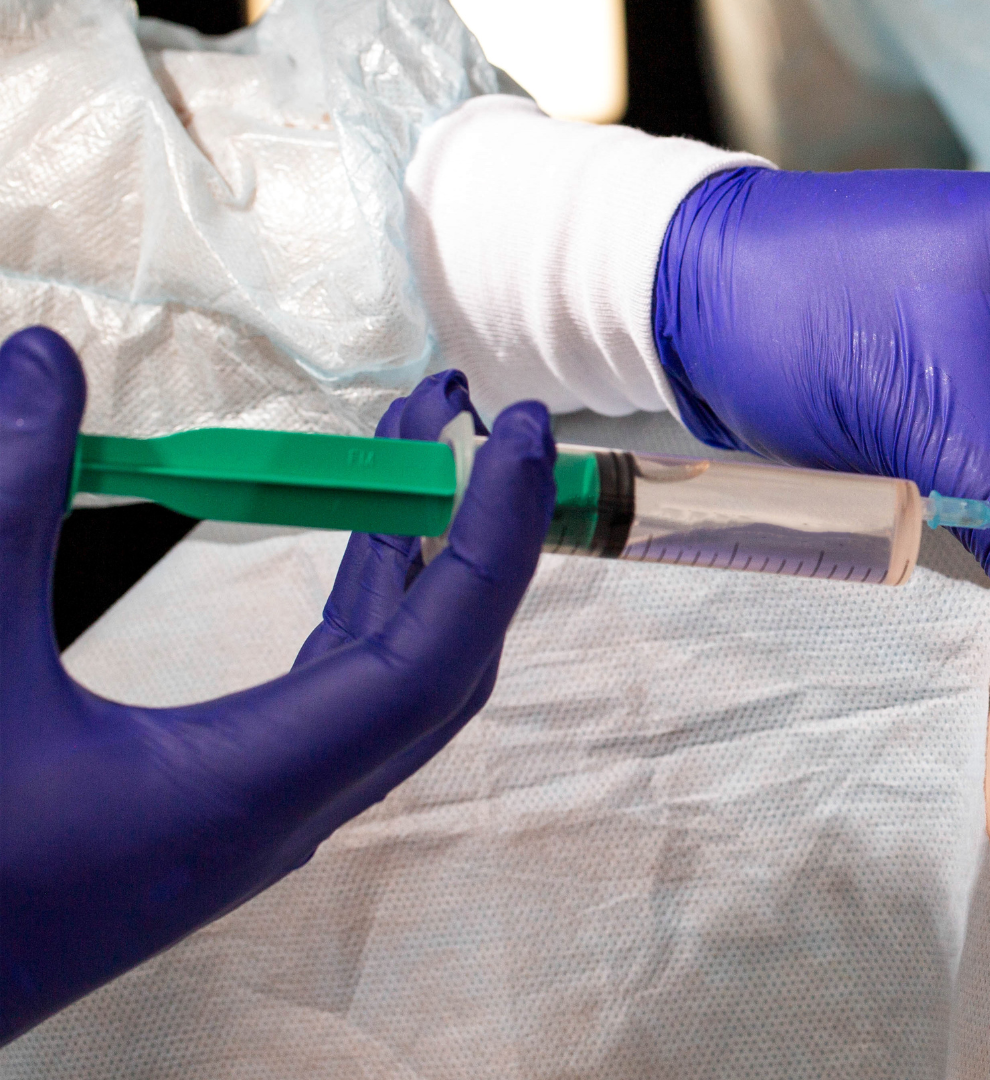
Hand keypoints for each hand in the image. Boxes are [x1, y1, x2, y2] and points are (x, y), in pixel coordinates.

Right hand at [0, 331, 552, 1043]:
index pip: (436, 649)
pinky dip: (369, 609)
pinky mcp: (230, 809)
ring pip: (395, 679)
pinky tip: (361, 550)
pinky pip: (344, 697)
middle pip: (442, 659)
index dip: (492, 533)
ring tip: (414, 449)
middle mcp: (290, 809)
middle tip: (475, 418)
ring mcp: (267, 816)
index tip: (522, 436)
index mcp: (255, 788)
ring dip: (419, 560)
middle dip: (474, 527)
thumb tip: (42, 360)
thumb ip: (6, 508)